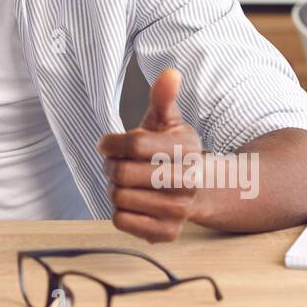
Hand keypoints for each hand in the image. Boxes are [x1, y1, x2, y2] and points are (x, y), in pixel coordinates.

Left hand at [97, 68, 207, 242]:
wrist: (200, 189)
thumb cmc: (173, 151)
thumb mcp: (168, 121)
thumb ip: (164, 98)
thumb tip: (170, 73)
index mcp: (187, 150)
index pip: (134, 144)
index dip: (111, 143)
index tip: (106, 144)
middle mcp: (187, 182)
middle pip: (122, 173)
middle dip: (112, 166)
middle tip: (119, 164)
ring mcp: (178, 211)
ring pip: (118, 197)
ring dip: (115, 189)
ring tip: (129, 183)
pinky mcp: (166, 233)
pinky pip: (121, 221)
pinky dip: (119, 210)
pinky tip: (135, 202)